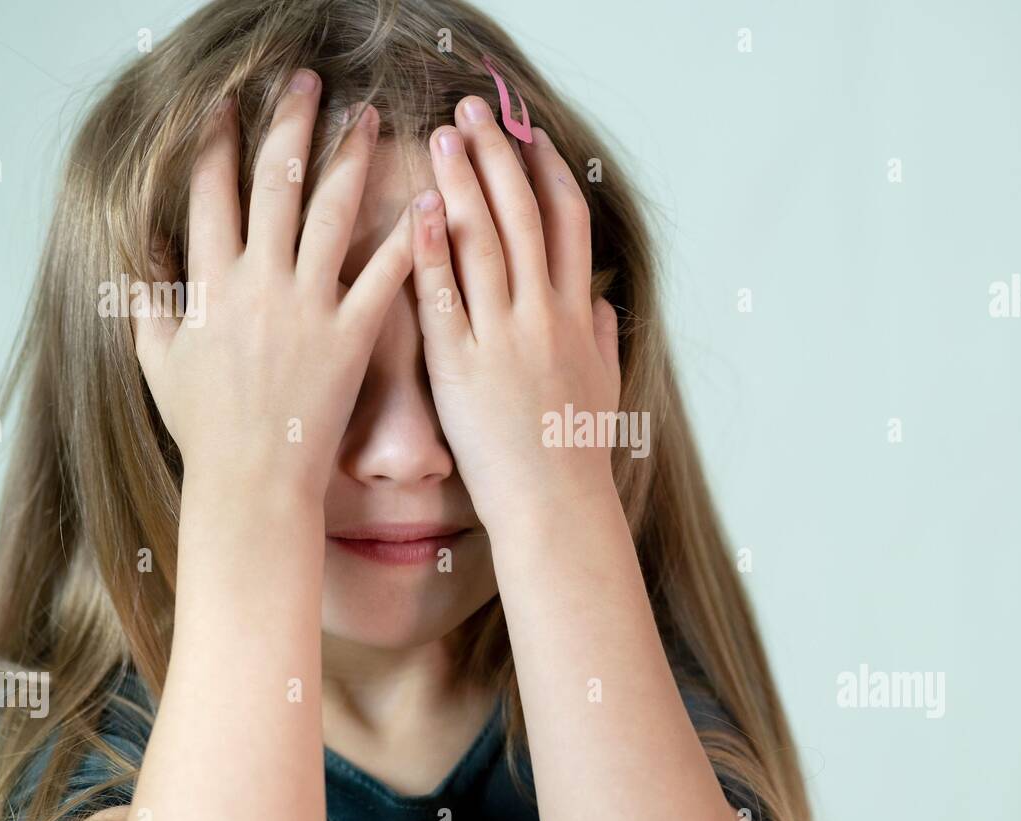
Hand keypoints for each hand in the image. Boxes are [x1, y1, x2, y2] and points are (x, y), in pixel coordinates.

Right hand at [134, 70, 411, 500]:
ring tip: (367, 118)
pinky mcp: (352, 335)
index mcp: (210, 282)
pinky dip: (406, 236)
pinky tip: (426, 198)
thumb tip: (142, 248)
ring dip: (351, 157)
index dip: (219, 141)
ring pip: (332, 212)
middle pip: (276, 181)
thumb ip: (148, 298)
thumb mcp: (157, 359)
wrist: (252, 480)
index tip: (228, 103)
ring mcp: (308, 305)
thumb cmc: (204, 426)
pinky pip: (382, 275)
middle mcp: (259, 281)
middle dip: (291, 122)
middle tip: (307, 82)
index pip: (211, 191)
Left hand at [410, 95, 620, 530]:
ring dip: (464, 183)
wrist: (558, 509)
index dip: (548, 173)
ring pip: (487, 242)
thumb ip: (604, 339)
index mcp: (577, 317)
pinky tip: (416, 208)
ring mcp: (505, 338)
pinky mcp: (463, 367)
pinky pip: (446, 297)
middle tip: (472, 111)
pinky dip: (432, 249)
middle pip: (525, 216)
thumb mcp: (604, 390)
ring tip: (442, 136)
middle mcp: (545, 315)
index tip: (528, 137)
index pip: (569, 225)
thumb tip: (603, 303)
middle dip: (499, 157)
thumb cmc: (578, 457)